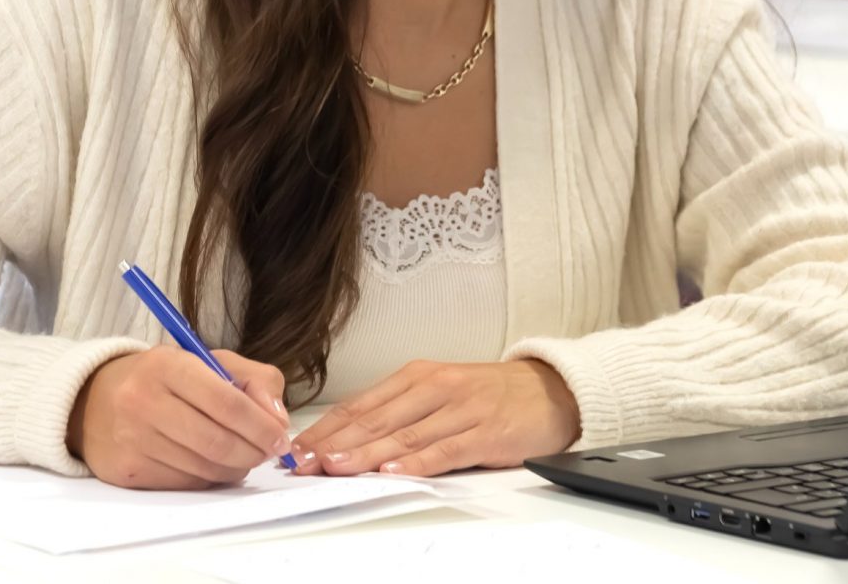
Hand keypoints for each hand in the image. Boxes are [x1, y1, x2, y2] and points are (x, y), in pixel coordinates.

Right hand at [67, 347, 291, 489]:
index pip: (227, 403)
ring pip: (203, 468)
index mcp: (168, 365)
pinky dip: (209, 478)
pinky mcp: (126, 470)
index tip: (281, 437)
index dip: (262, 426)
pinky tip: (212, 465)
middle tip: (268, 452)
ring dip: (235, 468)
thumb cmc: (164, 379)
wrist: (94, 400)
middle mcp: (143, 401)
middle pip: (217, 442)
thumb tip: (278, 419)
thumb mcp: (208, 361)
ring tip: (242, 457)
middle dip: (254, 452)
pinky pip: (184, 483)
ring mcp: (131, 438)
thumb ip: (254, 380)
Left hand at [290, 359, 580, 478]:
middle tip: (303, 463)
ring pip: (403, 435)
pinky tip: (395, 470)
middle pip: (375, 419)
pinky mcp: (485, 432)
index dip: (326, 428)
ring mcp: (460, 409)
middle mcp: (435, 388)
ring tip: (336, 467)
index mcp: (417, 377)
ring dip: (366, 454)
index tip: (297, 448)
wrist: (550, 391)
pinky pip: (445, 449)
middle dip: (334, 444)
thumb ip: (399, 412)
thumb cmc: (489, 395)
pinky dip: (417, 461)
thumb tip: (348, 440)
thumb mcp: (439, 393)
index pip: (360, 404)